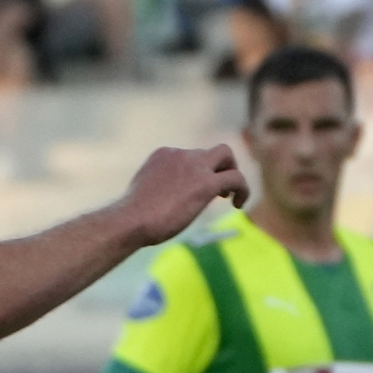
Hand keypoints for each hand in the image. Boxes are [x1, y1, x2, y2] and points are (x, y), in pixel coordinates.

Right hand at [118, 144, 249, 245]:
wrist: (130, 220)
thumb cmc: (130, 217)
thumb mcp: (143, 195)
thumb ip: (157, 190)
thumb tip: (160, 203)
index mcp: (163, 155)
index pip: (188, 156)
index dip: (196, 173)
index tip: (192, 192)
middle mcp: (180, 154)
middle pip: (210, 151)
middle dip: (218, 166)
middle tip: (219, 189)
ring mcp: (194, 166)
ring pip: (226, 155)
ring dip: (231, 174)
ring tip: (231, 197)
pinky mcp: (206, 183)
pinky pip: (236, 177)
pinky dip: (243, 189)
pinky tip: (239, 204)